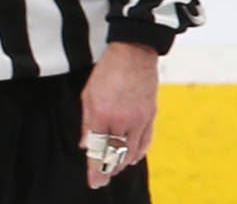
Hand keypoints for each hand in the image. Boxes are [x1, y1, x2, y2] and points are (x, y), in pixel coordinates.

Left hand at [80, 42, 158, 189]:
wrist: (133, 53)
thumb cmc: (107, 71)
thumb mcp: (88, 94)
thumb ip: (87, 122)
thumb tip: (85, 144)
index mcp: (102, 113)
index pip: (98, 149)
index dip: (96, 169)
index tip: (94, 182)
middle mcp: (122, 120)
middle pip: (116, 155)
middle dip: (108, 170)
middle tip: (101, 180)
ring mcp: (139, 119)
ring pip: (132, 152)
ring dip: (122, 164)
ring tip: (113, 170)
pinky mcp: (151, 116)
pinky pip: (145, 142)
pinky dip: (138, 153)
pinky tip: (131, 159)